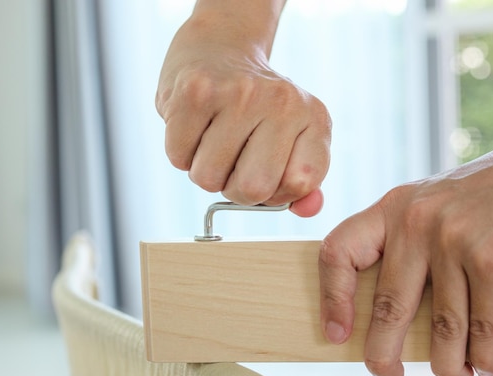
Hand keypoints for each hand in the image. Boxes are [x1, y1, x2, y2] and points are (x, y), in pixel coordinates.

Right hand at [156, 11, 330, 216]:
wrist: (219, 48)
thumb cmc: (256, 110)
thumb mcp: (292, 140)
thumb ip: (302, 183)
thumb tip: (308, 210)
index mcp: (314, 118)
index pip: (299, 184)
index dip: (276, 193)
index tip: (268, 175)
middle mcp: (283, 102)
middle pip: (252, 190)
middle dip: (234, 189)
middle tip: (233, 162)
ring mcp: (239, 94)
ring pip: (207, 178)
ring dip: (204, 171)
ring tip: (213, 140)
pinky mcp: (195, 91)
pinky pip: (178, 157)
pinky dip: (181, 153)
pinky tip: (194, 127)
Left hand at [319, 123, 492, 375]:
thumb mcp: (437, 203)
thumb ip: (409, 240)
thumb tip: (386, 308)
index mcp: (395, 207)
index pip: (339, 251)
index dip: (332, 298)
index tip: (337, 333)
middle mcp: (417, 222)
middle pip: (388, 306)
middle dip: (383, 355)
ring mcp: (455, 241)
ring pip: (440, 329)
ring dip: (448, 366)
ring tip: (455, 374)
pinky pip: (483, 331)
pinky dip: (486, 360)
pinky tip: (488, 368)